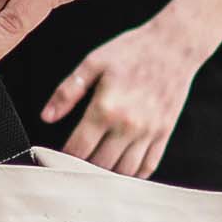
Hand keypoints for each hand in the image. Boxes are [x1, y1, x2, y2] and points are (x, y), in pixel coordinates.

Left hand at [41, 15, 210, 177]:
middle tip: (72, 167)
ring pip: (124, 171)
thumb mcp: (93, 62)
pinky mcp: (164, 133)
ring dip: (108, 176)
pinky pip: (148, 165)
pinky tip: (122, 172)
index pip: (79, 148)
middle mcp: (128, 125)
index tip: (56, 160)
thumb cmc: (132, 50)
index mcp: (105, 108)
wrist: (174, 46)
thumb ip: (67, 91)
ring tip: (94, 171)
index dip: (63, 158)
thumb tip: (47, 117)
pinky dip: (134, 175)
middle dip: (82, 169)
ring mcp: (149, 132)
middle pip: (99, 164)